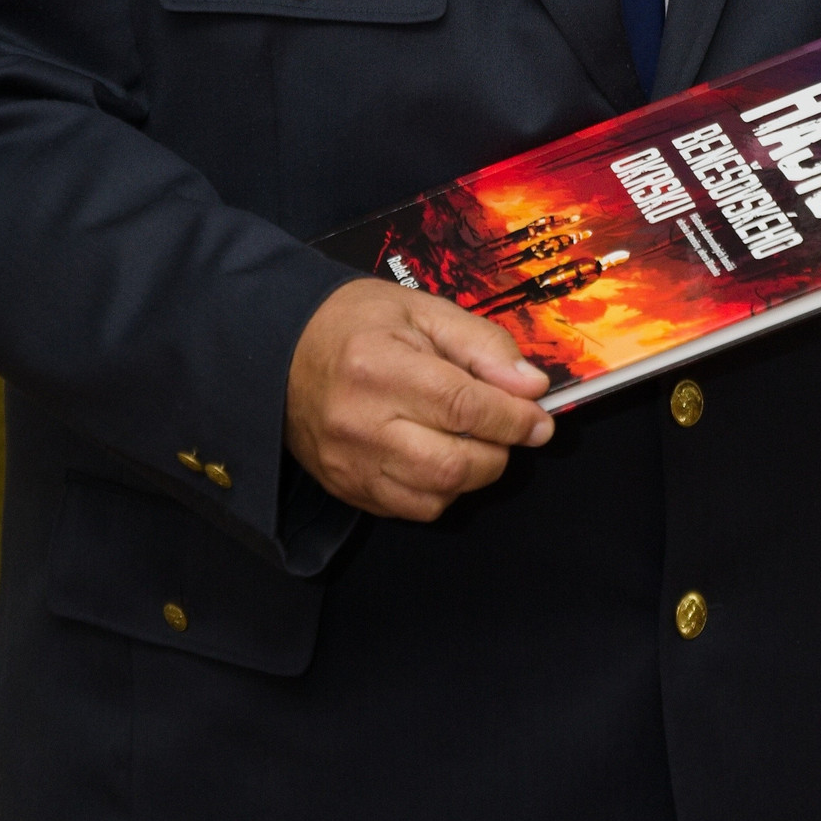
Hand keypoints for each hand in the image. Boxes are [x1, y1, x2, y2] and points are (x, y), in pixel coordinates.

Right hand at [285, 278, 553, 520]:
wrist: (281, 351)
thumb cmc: (358, 324)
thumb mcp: (423, 311)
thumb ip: (482, 345)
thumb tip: (531, 387)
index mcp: (379, 366)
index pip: (464, 405)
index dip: (514, 418)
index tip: (540, 420)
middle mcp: (360, 422)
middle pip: (455, 463)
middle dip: (499, 451)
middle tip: (508, 429)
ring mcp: (349, 463)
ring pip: (438, 494)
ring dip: (474, 474)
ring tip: (474, 441)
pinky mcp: (346, 488)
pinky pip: (413, 509)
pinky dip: (442, 490)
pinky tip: (439, 457)